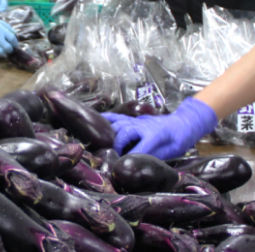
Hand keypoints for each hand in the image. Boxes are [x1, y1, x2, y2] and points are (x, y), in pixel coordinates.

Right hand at [0, 12, 17, 58]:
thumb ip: (6, 27)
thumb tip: (14, 34)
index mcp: (1, 29)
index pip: (13, 39)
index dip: (15, 43)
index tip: (14, 44)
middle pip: (8, 48)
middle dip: (10, 50)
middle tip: (8, 49)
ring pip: (1, 53)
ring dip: (2, 53)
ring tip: (1, 51)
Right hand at [102, 98, 217, 158]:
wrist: (185, 122)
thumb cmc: (180, 138)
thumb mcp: (172, 151)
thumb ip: (155, 156)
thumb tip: (140, 164)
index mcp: (156, 135)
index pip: (140, 147)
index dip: (130, 157)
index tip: (122, 165)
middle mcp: (144, 125)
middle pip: (125, 132)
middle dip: (116, 145)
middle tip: (111, 155)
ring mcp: (137, 120)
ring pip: (119, 123)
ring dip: (109, 132)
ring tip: (100, 141)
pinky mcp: (134, 119)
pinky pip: (118, 117)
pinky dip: (107, 118)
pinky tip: (98, 121)